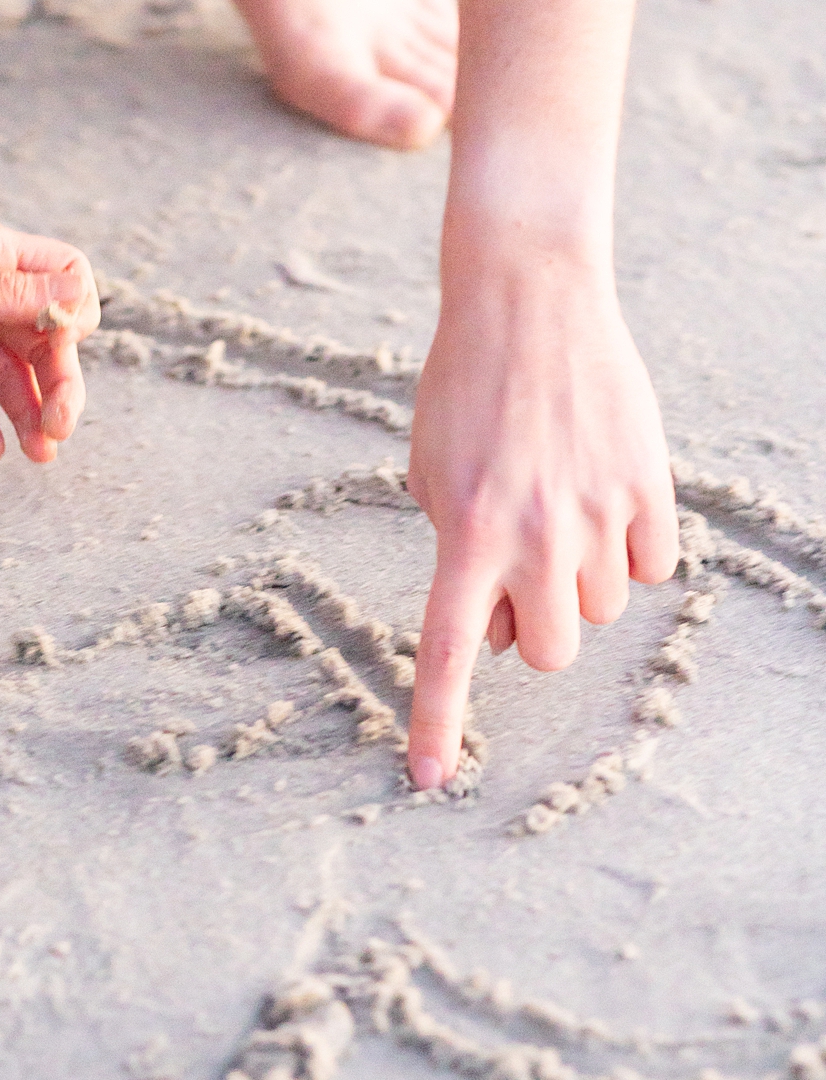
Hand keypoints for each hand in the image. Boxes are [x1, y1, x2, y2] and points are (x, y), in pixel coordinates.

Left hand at [0, 213, 100, 463]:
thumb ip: (11, 294)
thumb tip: (79, 295)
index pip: (63, 278)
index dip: (73, 316)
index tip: (64, 349)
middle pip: (40, 336)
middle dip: (55, 381)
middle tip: (58, 429)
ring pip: (4, 373)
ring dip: (24, 411)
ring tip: (37, 455)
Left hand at [404, 244, 678, 788]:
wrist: (528, 299)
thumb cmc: (465, 389)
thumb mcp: (432, 474)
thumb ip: (461, 557)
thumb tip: (505, 630)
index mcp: (466, 534)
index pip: (447, 654)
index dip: (437, 723)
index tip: (428, 781)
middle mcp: (535, 533)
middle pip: (552, 651)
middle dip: (536, 631)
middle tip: (519, 579)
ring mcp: (598, 511)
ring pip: (602, 607)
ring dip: (579, 583)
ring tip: (558, 513)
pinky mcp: (647, 485)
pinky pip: (651, 566)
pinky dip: (630, 551)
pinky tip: (605, 501)